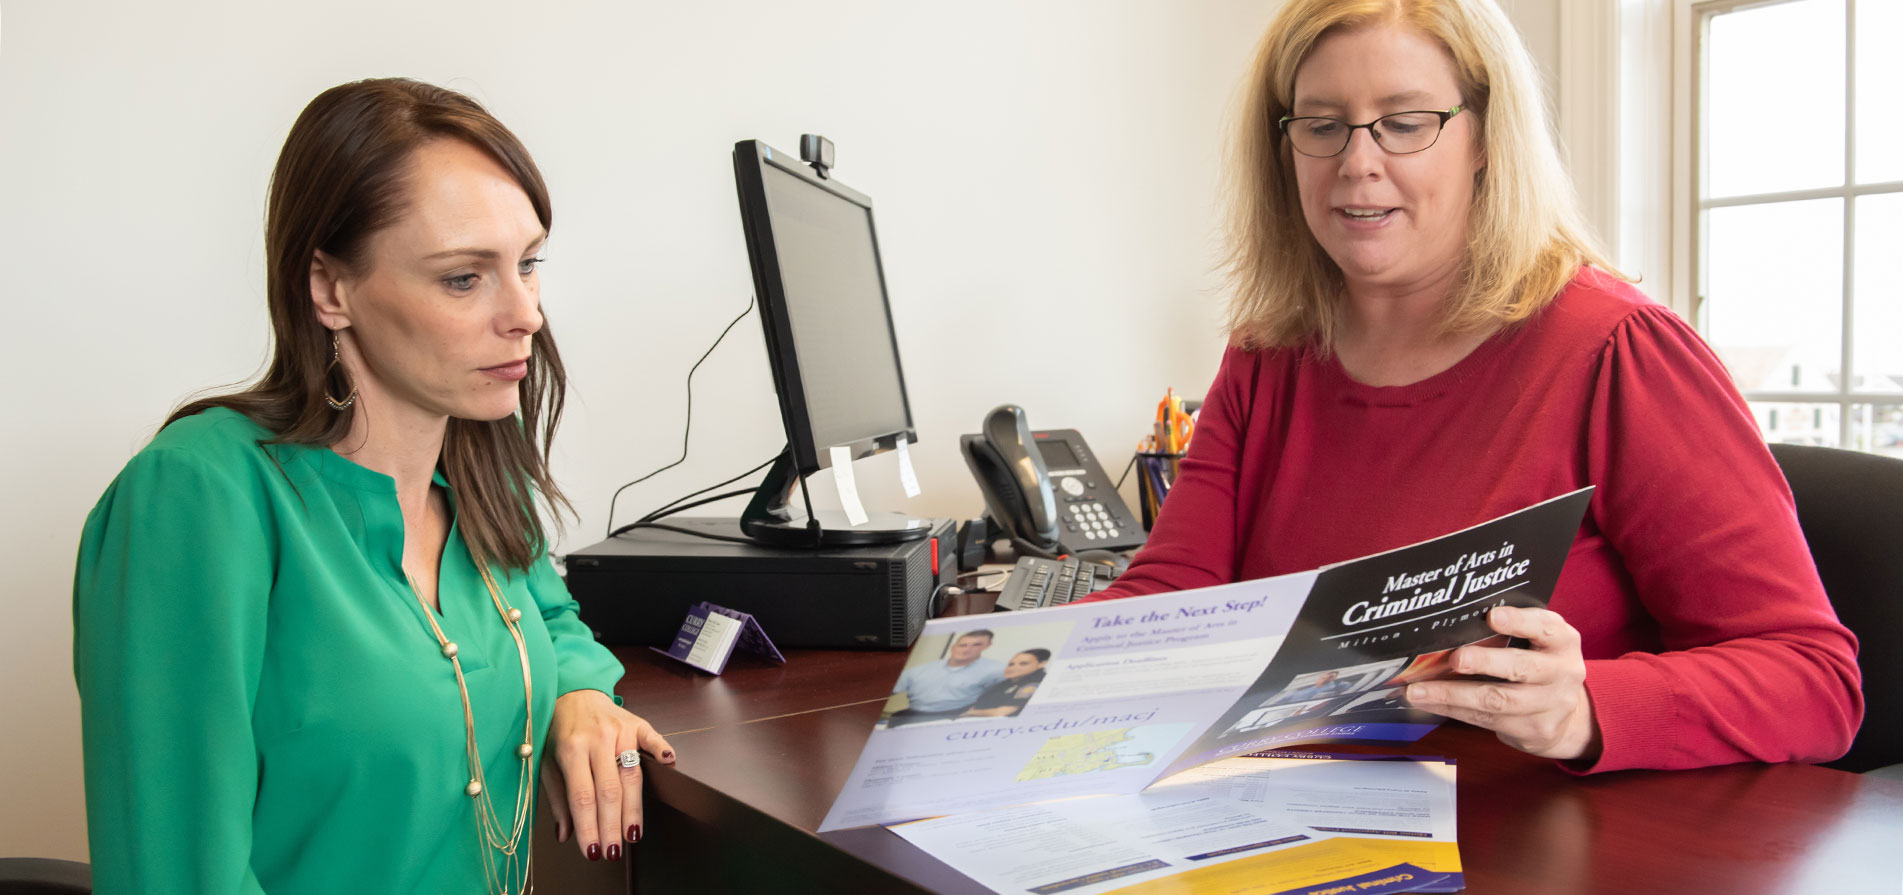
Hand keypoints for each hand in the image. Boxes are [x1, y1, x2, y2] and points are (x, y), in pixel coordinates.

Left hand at [542, 689, 676, 861]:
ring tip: (633, 833)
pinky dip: (661, 750)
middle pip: (609, 790)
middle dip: (612, 826)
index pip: (582, 797)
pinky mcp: (637, 723)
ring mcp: (619, 730)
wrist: (572, 692)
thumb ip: (558, 798)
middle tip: (614, 851)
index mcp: (571, 749)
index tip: (592, 851)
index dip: (588, 827)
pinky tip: (669, 765)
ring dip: (634, 808)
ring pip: (631, 774)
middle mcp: (597, 739)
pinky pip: (652, 738)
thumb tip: (565, 835)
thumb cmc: (559, 731)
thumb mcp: (547, 762)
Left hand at [1404, 605, 1602, 761]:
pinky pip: (1486, 719)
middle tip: (1455, 659)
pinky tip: (1430, 702)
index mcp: (1562, 641)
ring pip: (1497, 700)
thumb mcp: (1537, 639)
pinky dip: (1453, 709)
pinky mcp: (1533, 729)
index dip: (1519, 621)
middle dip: (1485, 662)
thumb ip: (1512, 626)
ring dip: (1453, 694)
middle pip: (1521, 667)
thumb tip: (1455, 619)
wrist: (1567, 716)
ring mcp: (1549, 704)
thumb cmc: (1539, 662)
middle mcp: (1561, 672)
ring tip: (1419, 690)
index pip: (1544, 627)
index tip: (1492, 616)